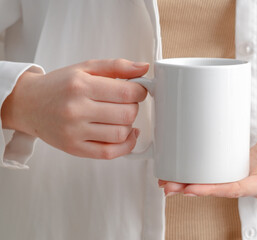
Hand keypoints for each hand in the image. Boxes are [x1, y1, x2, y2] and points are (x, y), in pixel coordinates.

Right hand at [1, 59, 148, 158]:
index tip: (138, 90)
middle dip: (134, 107)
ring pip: (120, 134)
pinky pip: (109, 153)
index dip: (140, 91)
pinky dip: (125, 145)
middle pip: (127, 114)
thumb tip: (145, 67)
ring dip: (129, 125)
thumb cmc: (60, 85)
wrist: (27, 104)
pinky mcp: (74, 149)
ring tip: (120, 117)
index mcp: (81, 86)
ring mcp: (74, 132)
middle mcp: (76, 110)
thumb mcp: (86, 68)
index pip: (127, 92)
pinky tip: (126, 135)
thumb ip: (117, 66)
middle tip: (126, 103)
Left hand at [159, 120, 256, 197]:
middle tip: (167, 186)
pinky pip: (215, 174)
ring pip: (213, 184)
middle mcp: (252, 183)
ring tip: (165, 181)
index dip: (213, 190)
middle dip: (192, 189)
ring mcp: (244, 176)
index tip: (191, 188)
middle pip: (219, 190)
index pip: (237, 189)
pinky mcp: (237, 167)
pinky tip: (180, 171)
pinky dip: (198, 174)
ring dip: (190, 184)